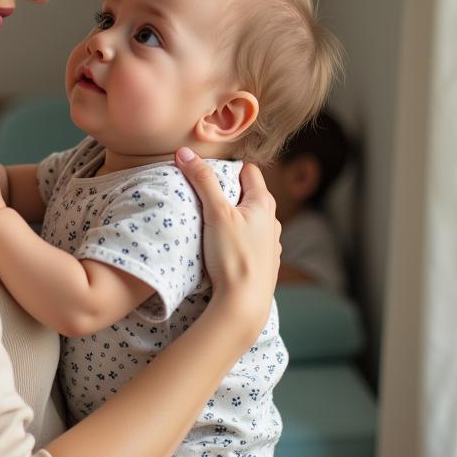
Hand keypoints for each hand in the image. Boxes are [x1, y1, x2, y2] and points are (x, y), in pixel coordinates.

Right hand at [175, 148, 280, 341]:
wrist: (244, 303)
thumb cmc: (233, 256)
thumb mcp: (215, 213)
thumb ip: (202, 181)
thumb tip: (184, 153)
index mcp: (263, 203)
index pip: (248, 170)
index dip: (228, 169)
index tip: (206, 175)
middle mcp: (272, 221)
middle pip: (247, 195)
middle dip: (227, 193)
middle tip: (202, 198)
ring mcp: (269, 243)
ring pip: (249, 219)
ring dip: (232, 217)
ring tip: (210, 224)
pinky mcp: (262, 262)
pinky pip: (248, 241)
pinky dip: (236, 238)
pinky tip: (222, 248)